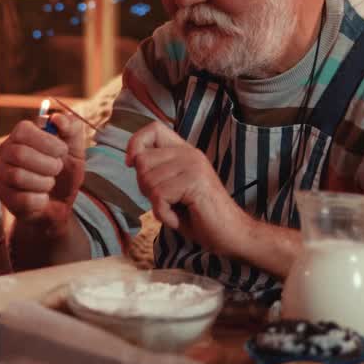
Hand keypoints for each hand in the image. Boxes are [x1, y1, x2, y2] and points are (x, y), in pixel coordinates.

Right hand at [0, 113, 86, 231]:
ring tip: (49, 183)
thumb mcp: (76, 149)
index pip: (24, 130)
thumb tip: (57, 118)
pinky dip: (39, 200)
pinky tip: (43, 198)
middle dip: (48, 165)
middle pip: (20, 154)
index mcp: (22, 135)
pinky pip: (20, 198)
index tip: (62, 151)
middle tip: (57, 169)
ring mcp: (2, 174)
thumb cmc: (65, 173)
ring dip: (44, 183)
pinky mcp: (3, 195)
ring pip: (18, 176)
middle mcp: (7, 151)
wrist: (60, 204)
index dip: (47, 142)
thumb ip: (72, 128)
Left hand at [126, 121, 254, 255]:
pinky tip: (179, 219)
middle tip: (167, 201)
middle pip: (142, 160)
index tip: (132, 164)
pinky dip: (164, 215)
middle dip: (145, 187)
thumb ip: (157, 171)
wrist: (231, 234)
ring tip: (177, 210)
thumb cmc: (199, 215)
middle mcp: (190, 154)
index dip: (136, 143)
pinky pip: (159, 198)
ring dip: (156, 204)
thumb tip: (132, 160)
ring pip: (148, 181)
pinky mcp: (195, 182)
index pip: (153, 129)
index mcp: (185, 151)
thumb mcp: (173, 188)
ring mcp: (193, 166)